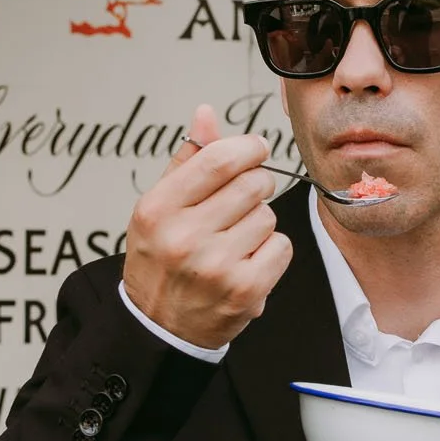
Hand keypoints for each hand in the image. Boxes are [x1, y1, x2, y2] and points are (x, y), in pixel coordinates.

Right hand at [123, 105, 293, 351]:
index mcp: (158, 209)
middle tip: (242, 203)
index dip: (248, 147)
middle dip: (256, 186)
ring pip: (268, 215)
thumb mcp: (160, 208)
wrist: (160, 327)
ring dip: (259, 223)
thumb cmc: (162, 259)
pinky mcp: (245, 290)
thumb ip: (187, 161)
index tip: (256, 149)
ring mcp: (215, 266)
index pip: (218, 160)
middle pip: (253, 184)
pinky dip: (271, 251)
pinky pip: (281, 245)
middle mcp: (183, 237)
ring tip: (234, 241)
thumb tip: (206, 113)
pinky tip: (247, 262)